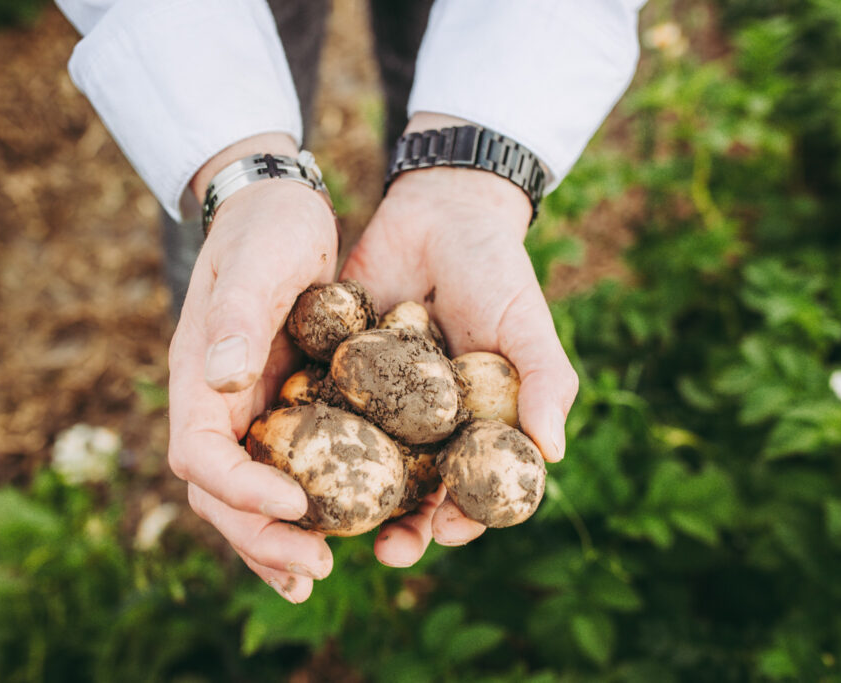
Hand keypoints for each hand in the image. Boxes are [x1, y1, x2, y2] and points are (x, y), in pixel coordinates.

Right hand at [168, 135, 337, 601]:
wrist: (277, 209)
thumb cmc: (266, 230)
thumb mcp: (258, 265)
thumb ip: (235, 320)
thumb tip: (221, 379)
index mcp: (200, 377)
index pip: (201, 454)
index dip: (242, 490)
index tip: (296, 507)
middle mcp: (216, 405)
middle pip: (221, 493)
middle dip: (261, 536)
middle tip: (314, 570)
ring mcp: (246, 411)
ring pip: (248, 495)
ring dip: (275, 541)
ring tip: (312, 577)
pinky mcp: (281, 408)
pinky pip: (284, 471)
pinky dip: (301, 512)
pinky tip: (334, 538)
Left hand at [340, 114, 577, 566]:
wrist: (439, 213)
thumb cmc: (496, 272)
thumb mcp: (525, 323)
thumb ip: (543, 382)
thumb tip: (552, 452)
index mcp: (476, 425)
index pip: (474, 486)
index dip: (465, 516)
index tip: (451, 532)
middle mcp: (425, 425)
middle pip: (415, 491)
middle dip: (403, 527)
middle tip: (388, 551)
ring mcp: (379, 403)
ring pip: (363, 464)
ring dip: (350, 499)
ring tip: (334, 523)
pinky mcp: (337, 374)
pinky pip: (322, 412)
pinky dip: (307, 438)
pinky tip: (288, 460)